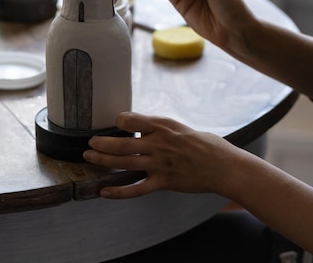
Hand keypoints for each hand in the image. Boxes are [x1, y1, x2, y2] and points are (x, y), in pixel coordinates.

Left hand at [83, 112, 236, 198]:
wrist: (224, 166)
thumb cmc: (206, 145)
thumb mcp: (181, 128)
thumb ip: (161, 128)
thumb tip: (144, 127)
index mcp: (163, 126)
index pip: (131, 120)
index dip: (119, 121)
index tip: (113, 123)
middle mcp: (158, 144)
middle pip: (121, 144)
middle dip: (101, 144)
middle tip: (89, 144)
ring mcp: (159, 164)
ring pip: (124, 163)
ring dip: (103, 161)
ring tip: (89, 158)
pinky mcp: (163, 182)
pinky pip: (136, 189)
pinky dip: (118, 192)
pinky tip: (104, 192)